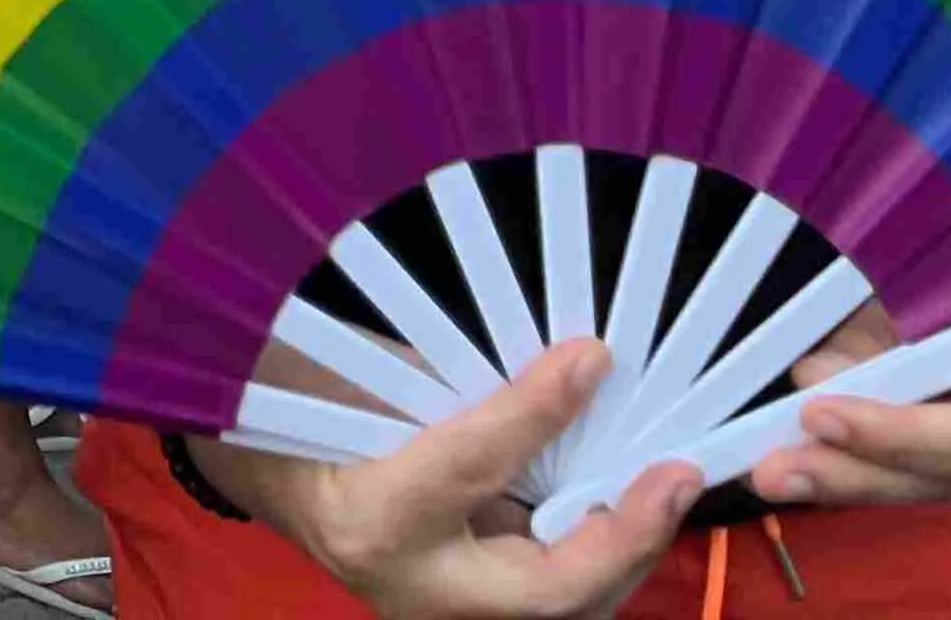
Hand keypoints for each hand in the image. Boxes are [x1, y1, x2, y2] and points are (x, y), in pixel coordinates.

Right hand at [196, 341, 697, 619]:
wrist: (273, 479)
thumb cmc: (309, 409)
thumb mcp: (374, 379)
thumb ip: (465, 385)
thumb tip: (570, 360)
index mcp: (371, 518)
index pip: (471, 466)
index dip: (537, 409)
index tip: (592, 356)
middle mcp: (412, 590)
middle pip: (545, 589)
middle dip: (625, 538)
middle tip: (677, 474)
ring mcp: (444, 615)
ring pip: (563, 608)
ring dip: (624, 556)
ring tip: (666, 492)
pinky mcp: (471, 615)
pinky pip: (551, 597)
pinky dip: (599, 562)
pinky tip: (629, 515)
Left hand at [752, 306, 950, 508]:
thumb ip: (898, 317)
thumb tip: (817, 376)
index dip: (896, 433)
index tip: (817, 414)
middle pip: (950, 473)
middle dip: (853, 471)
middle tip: (770, 470)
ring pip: (936, 480)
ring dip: (850, 473)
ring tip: (775, 469)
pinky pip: (936, 467)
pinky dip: (870, 460)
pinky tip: (810, 459)